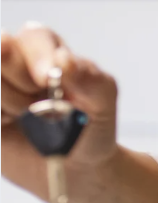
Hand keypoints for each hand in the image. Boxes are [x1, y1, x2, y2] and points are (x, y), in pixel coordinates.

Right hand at [2, 22, 118, 201]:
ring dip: (10, 102)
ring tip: (28, 118)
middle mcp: (13, 60)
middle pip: (2, 48)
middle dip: (19, 79)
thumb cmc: (89, 127)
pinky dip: (1, 119)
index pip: (33, 35)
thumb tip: (64, 60)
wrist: (75, 167)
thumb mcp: (102, 102)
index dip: (37, 56)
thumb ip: (92, 79)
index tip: (46, 79)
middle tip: (37, 103)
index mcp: (45, 49)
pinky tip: (10, 125)